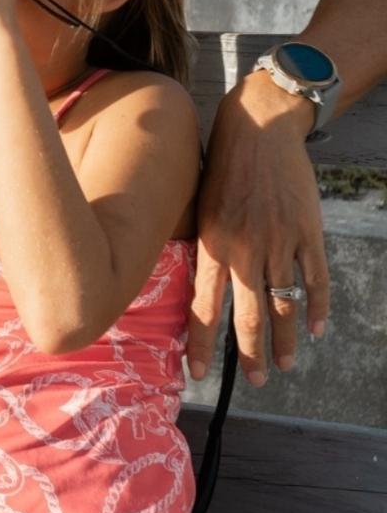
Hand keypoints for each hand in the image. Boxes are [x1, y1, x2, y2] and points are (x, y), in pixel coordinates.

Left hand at [189, 71, 329, 385]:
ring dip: (286, 340)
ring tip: (283, 365)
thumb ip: (201, 246)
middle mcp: (245, 250)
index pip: (204, 307)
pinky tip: (315, 329)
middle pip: (248, 315)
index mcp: (211, 245)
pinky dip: (316, 308)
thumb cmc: (220, 168)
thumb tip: (195, 284)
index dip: (202, 343)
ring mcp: (280, 243)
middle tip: (254, 380)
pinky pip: (315, 280)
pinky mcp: (307, 234)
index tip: (199, 372)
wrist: (258, 132)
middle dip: (250, 353)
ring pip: (284, 305)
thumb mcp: (197, 207)